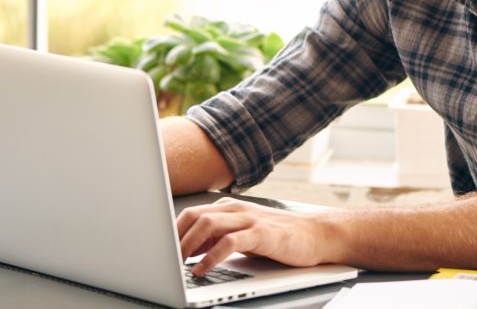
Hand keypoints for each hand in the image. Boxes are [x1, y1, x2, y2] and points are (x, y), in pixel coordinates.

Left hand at [177, 197, 333, 275]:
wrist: (317, 235)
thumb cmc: (280, 237)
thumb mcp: (244, 234)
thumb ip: (218, 238)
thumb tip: (189, 250)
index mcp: (230, 208)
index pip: (192, 213)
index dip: (173, 230)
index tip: (159, 248)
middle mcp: (237, 209)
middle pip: (195, 215)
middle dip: (175, 237)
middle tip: (163, 257)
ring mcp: (249, 220)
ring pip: (208, 224)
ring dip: (188, 244)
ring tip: (177, 263)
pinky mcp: (261, 234)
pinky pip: (229, 242)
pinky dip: (211, 256)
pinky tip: (202, 269)